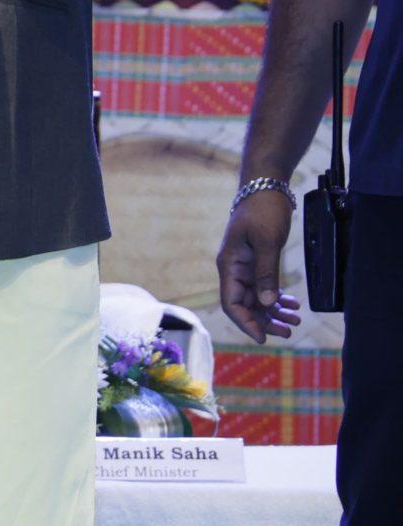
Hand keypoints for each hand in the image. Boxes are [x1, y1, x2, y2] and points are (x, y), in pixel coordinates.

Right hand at [217, 188, 302, 342]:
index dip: (245, 323)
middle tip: (290, 331)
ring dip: (274, 312)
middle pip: (245, 304)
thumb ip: (266, 273)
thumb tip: (267, 304)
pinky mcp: (257, 261)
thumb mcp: (267, 241)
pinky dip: (278, 298)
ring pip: (257, 298)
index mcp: (230, 265)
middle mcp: (234, 269)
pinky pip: (265, 287)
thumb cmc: (263, 211)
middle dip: (265, 321)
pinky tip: (292, 304)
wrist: (266, 188)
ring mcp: (246, 266)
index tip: (264, 337)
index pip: (231, 303)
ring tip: (296, 321)